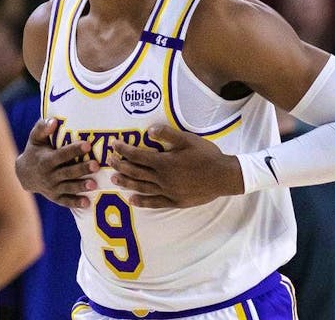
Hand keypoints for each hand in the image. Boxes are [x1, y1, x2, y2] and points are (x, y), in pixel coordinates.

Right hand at [15, 118, 98, 207]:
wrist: (24, 174)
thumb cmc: (34, 151)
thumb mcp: (35, 139)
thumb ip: (43, 128)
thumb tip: (54, 120)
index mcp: (46, 160)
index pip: (62, 154)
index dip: (74, 150)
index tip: (87, 145)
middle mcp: (49, 175)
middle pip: (67, 172)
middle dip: (82, 169)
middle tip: (96, 165)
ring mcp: (52, 188)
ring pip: (68, 187)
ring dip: (81, 186)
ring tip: (94, 185)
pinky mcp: (55, 197)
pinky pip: (65, 201)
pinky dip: (75, 202)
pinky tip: (87, 203)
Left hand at [108, 125, 242, 207]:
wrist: (224, 177)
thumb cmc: (206, 156)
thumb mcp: (187, 139)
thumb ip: (167, 134)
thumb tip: (148, 130)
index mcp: (164, 162)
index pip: (137, 155)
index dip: (124, 150)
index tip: (113, 145)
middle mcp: (163, 178)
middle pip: (136, 172)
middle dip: (121, 165)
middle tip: (110, 161)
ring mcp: (168, 191)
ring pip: (142, 187)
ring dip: (126, 183)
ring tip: (114, 180)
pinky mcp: (174, 201)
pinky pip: (154, 202)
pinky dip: (142, 201)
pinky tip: (132, 200)